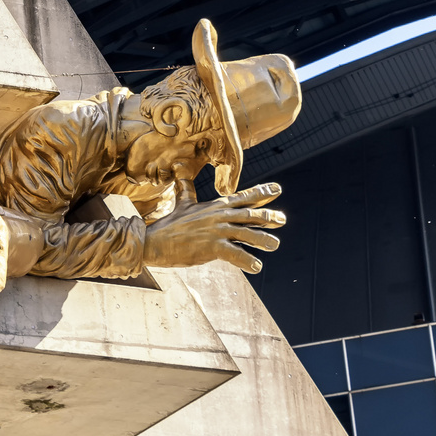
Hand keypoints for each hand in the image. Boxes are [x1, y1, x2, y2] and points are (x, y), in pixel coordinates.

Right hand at [141, 178, 285, 273]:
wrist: (153, 242)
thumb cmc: (169, 225)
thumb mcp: (181, 204)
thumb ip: (185, 189)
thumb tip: (177, 169)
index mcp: (214, 207)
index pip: (242, 197)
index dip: (261, 192)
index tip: (277, 188)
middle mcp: (218, 216)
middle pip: (249, 215)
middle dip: (268, 216)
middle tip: (283, 219)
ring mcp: (216, 231)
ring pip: (247, 234)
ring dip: (263, 240)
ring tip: (275, 245)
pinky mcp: (212, 247)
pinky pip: (236, 254)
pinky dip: (248, 261)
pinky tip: (257, 266)